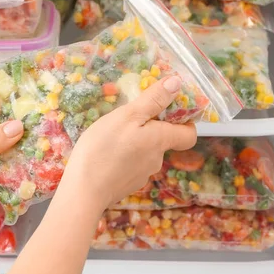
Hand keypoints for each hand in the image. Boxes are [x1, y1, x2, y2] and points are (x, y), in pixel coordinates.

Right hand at [61, 76, 196, 210]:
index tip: (169, 110)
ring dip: (134, 143)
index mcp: (161, 140)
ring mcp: (142, 175)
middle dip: (150, 128)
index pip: (189, 134)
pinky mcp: (126, 185)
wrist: (84, 190)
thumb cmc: (104, 148)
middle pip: (163, 141)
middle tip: (128, 117)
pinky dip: (122, 158)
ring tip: (111, 136)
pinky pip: (130, 166)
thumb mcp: (127, 116)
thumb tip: (177, 83)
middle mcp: (157, 160)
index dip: (185, 122)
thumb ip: (153, 100)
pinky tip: (104, 154)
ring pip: (145, 153)